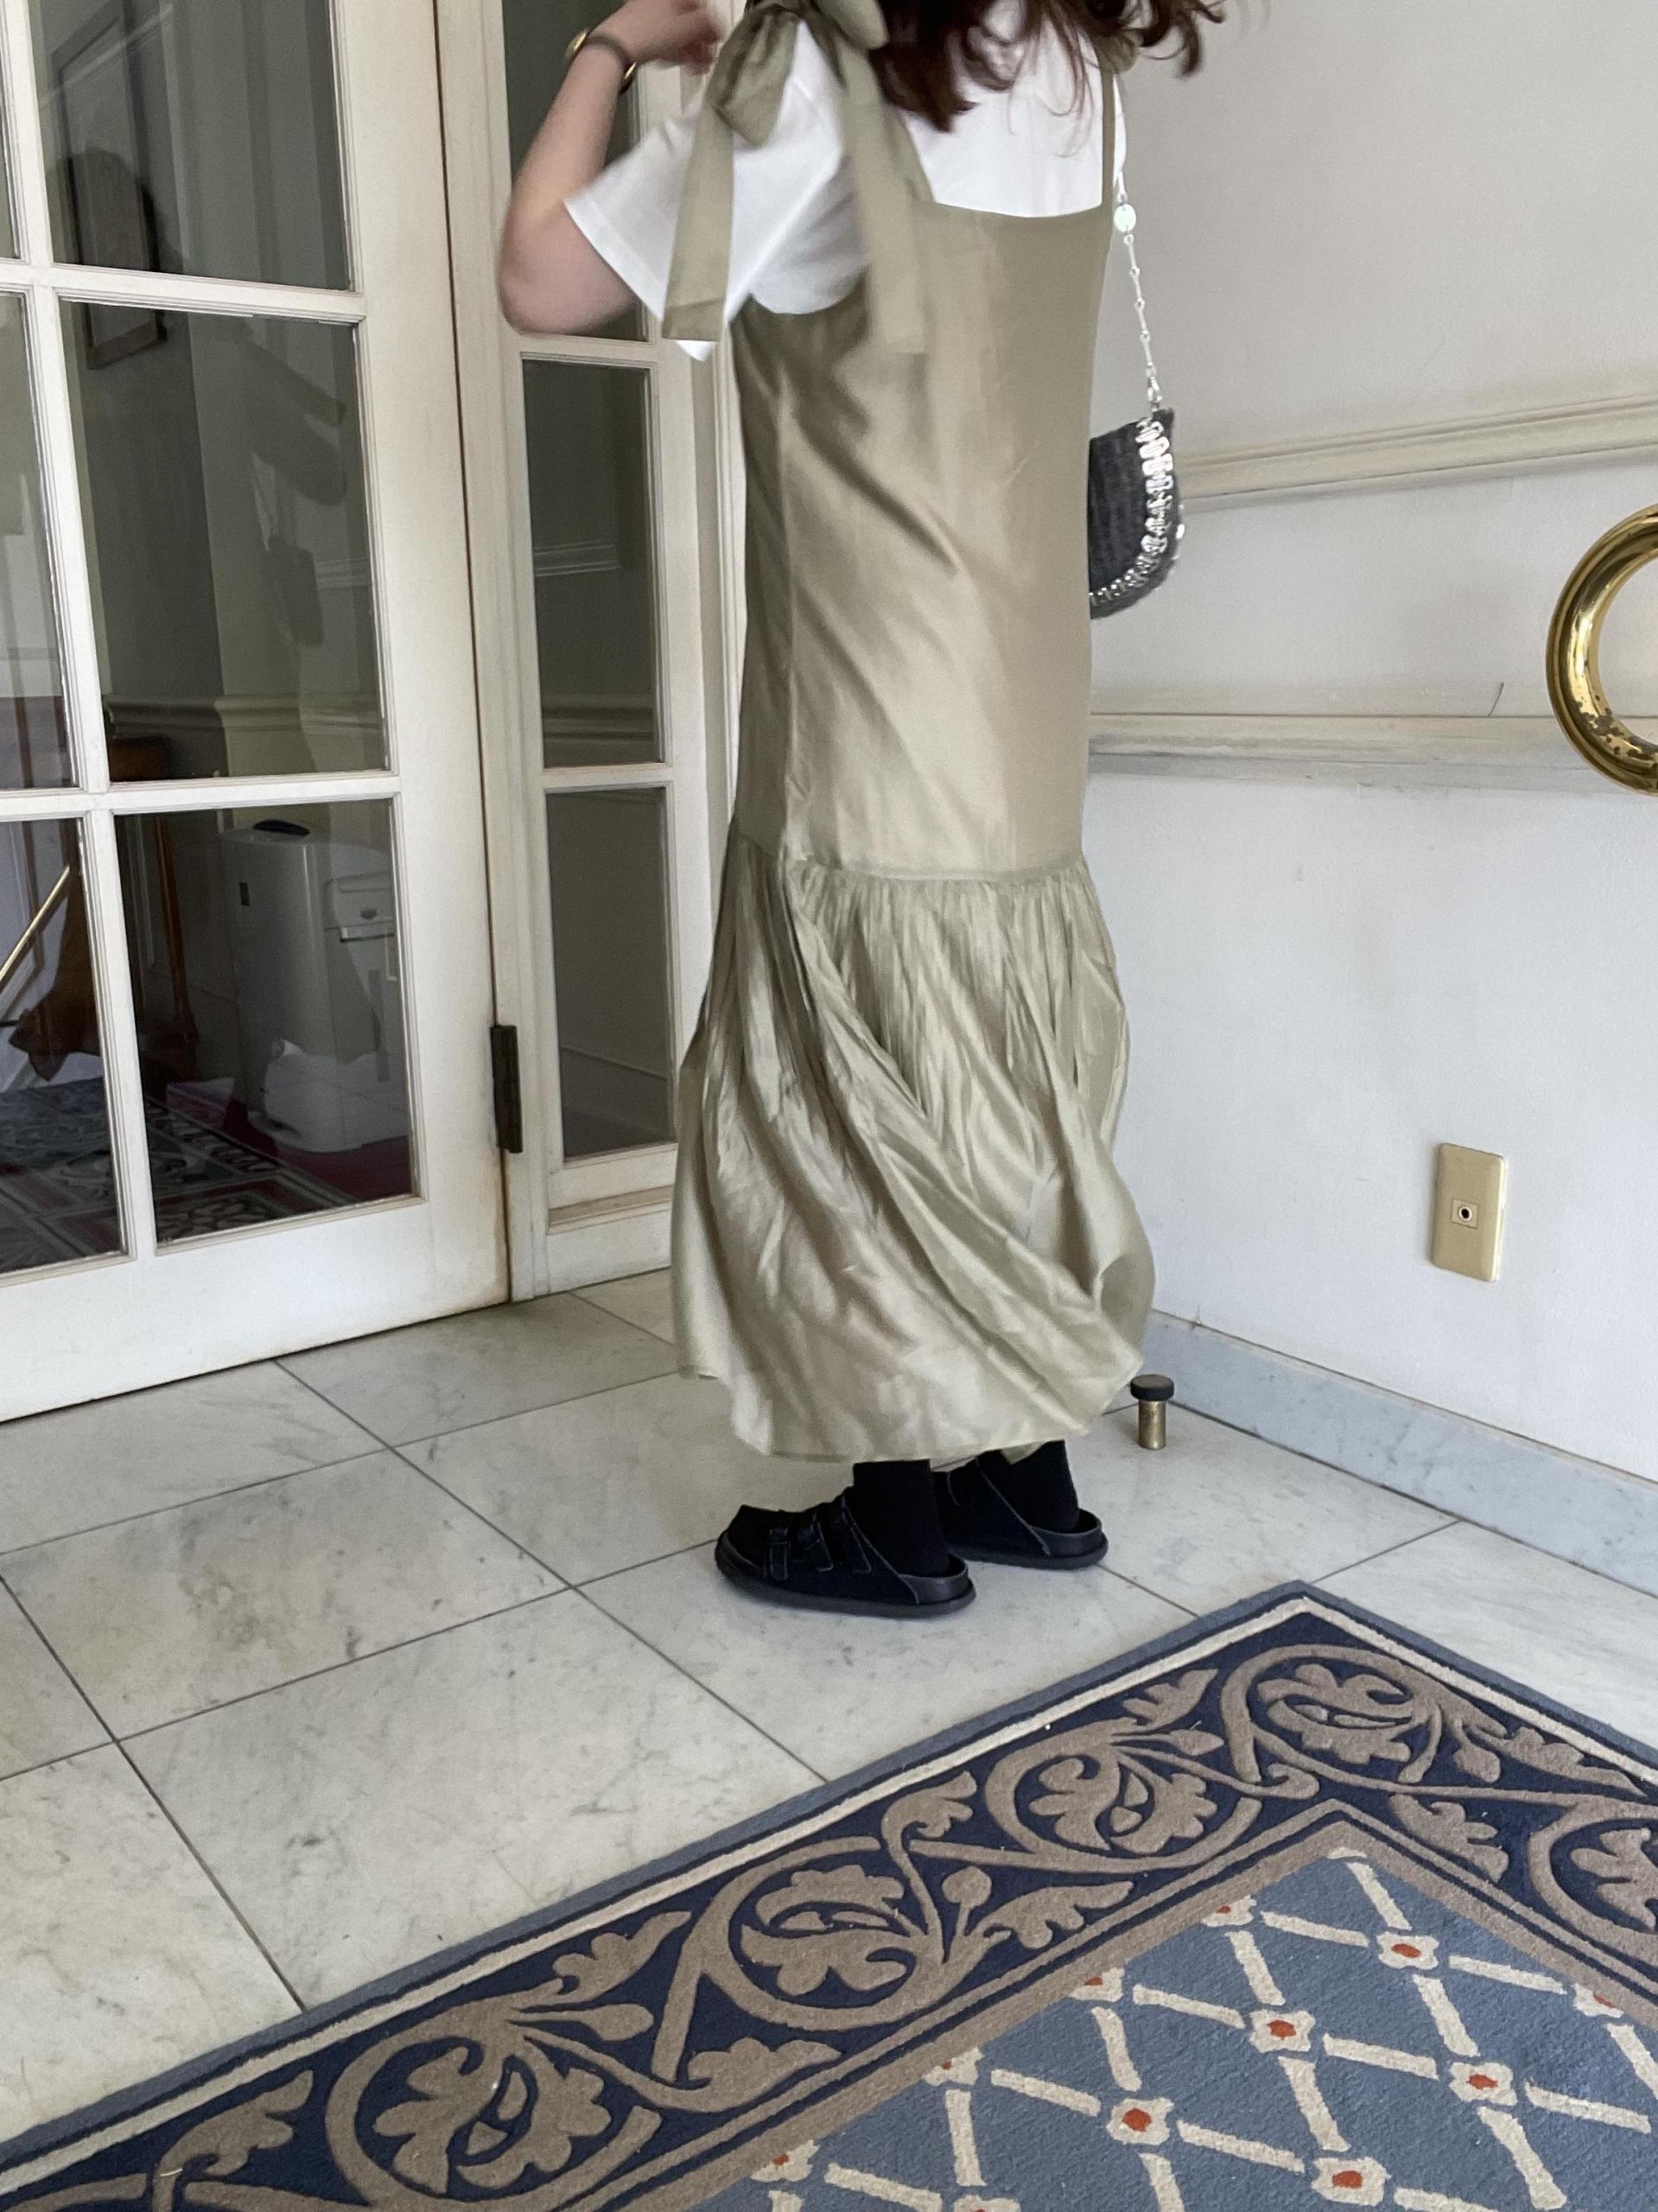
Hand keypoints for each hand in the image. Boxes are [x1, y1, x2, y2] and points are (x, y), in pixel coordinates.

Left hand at [601, 0, 719, 73]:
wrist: (614, 48)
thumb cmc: (649, 33)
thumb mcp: (686, 28)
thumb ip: (707, 25)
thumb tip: (718, 26)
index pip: (699, 5)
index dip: (711, 23)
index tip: (717, 40)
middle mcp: (659, 2)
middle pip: (687, 20)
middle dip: (700, 40)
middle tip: (709, 58)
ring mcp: (647, 16)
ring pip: (675, 32)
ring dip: (690, 49)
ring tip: (699, 68)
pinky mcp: (639, 33)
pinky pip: (663, 40)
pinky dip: (674, 51)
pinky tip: (682, 64)